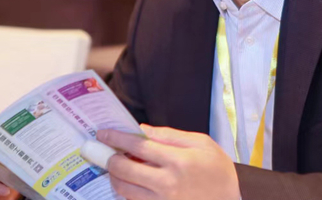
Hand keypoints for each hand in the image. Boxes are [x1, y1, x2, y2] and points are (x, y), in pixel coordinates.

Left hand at [97, 125, 239, 199]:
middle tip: (107, 152)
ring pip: (125, 191)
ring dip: (115, 177)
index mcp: (178, 161)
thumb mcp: (201, 143)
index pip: (138, 147)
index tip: (103, 134)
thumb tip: (142, 130)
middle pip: (125, 171)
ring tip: (117, 167)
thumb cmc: (218, 170)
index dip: (117, 138)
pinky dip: (127, 192)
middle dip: (110, 159)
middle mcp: (167, 184)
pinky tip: (130, 182)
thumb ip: (169, 135)